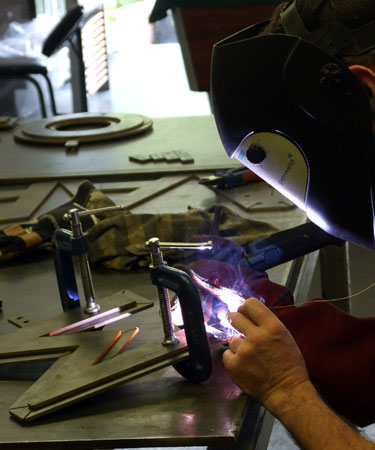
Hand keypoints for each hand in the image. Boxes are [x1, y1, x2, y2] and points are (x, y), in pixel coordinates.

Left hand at [223, 297, 308, 413]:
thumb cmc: (290, 365)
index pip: (250, 304)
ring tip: (249, 355)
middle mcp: (257, 336)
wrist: (287, 392)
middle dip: (235, 319)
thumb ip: (267, 324)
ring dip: (238, 344)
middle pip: (235, 316)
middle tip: (236, 324)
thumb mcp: (285, 337)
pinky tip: (244, 364)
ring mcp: (244, 351)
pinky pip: (227, 355)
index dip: (245, 307)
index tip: (244, 311)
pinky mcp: (234, 365)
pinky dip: (234, 359)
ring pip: (232, 339)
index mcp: (272, 327)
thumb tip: (249, 315)